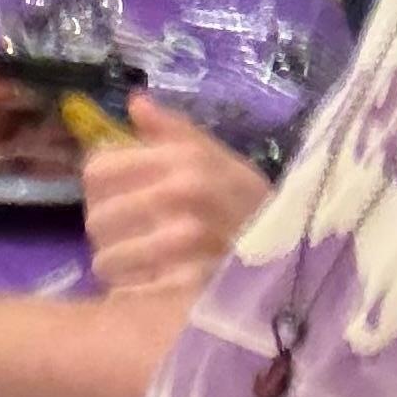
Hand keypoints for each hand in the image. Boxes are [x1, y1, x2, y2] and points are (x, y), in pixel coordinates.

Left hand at [81, 99, 266, 302]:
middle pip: (98, 218)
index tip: (113, 196)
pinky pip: (134, 292)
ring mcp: (187, 242)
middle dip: (107, 231)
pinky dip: (137, 294)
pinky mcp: (191, 285)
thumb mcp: (221, 159)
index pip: (97, 170)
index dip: (100, 187)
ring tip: (137, 264)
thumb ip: (174, 131)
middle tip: (126, 237)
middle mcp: (181, 193)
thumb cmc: (250, 203)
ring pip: (109, 259)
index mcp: (184, 158)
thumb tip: (136, 102)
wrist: (299, 257)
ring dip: (117, 266)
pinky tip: (152, 287)